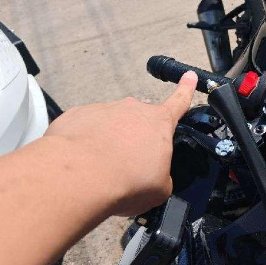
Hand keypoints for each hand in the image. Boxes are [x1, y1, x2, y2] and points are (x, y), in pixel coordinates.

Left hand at [44, 71, 197, 215]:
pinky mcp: (76, 115)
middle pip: (139, 120)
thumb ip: (162, 176)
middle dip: (136, 138)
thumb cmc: (127, 181)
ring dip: (109, 141)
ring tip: (101, 168)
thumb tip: (154, 176)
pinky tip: (82, 162)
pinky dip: (85, 143)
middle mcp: (132, 109)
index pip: (179, 102)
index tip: (189, 75)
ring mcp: (103, 109)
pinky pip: (85, 128)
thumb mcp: (160, 188)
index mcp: (159, 123)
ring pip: (110, 125)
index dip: (186, 90)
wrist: (79, 177)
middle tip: (127, 164)